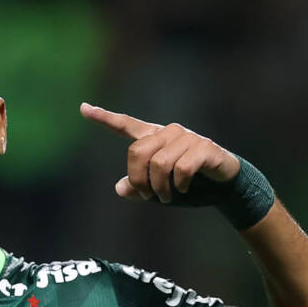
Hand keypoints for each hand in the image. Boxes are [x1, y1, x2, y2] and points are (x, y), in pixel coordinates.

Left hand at [80, 102, 238, 203]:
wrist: (224, 185)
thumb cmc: (189, 184)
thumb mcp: (159, 189)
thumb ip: (139, 188)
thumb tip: (119, 188)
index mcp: (154, 138)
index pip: (126, 125)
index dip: (104, 118)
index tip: (83, 108)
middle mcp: (168, 133)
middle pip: (137, 151)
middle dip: (138, 179)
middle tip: (148, 197)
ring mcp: (187, 138)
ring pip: (159, 163)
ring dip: (159, 188)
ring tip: (166, 198)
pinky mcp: (204, 147)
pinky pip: (181, 168)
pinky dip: (178, 186)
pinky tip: (182, 190)